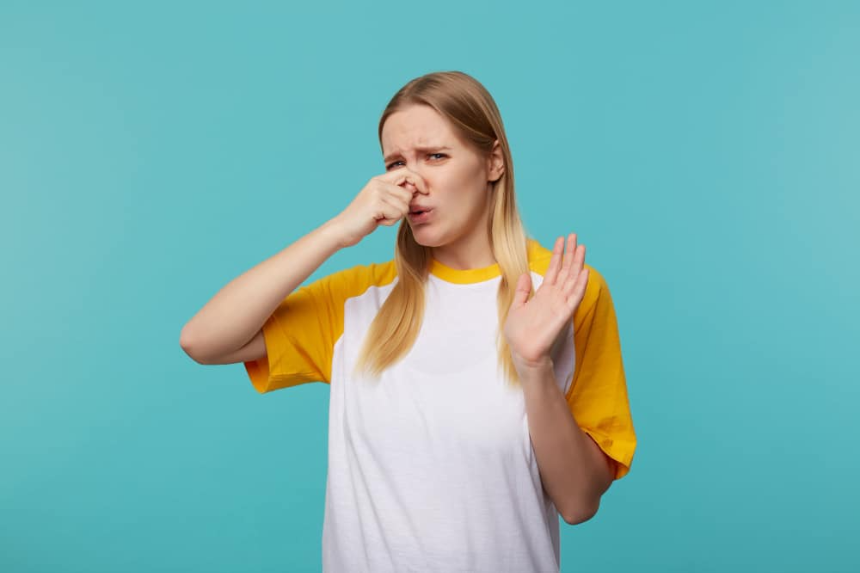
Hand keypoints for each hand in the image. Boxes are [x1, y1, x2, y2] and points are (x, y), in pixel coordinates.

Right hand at [332, 168, 427, 247]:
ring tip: (380, 217)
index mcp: (378, 179)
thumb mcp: (380, 202)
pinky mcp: (375, 204)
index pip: (407, 171)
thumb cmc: (364, 218)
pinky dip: (390, 221)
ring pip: (404, 206)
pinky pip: (397, 214)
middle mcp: (377, 183)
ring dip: (395, 217)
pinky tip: (377, 221)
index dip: (419, 181)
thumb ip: (395, 194)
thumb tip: (416, 189)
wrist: (343, 229)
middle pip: (408, 194)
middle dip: (402, 208)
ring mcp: (376, 192)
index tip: (425, 191)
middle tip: (386, 213)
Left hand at [503, 234, 588, 372]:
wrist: (523, 353)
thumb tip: (525, 275)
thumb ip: (523, 291)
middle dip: (570, 253)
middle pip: (566, 271)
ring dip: (577, 264)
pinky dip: (580, 285)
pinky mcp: (564, 314)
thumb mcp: (516, 308)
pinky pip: (574, 298)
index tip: (561, 239)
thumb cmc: (520, 334)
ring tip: (582, 247)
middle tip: (575, 236)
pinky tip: (584, 272)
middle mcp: (554, 297)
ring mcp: (560, 305)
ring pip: (572, 280)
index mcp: (544, 294)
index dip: (558, 254)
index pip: (554, 270)